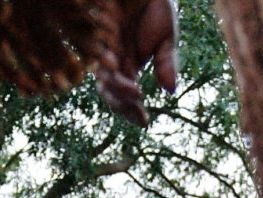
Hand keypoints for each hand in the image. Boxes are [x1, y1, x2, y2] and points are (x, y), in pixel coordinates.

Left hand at [97, 0, 178, 125]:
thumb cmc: (157, 8)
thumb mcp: (167, 37)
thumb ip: (165, 63)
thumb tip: (170, 91)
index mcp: (127, 68)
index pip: (124, 98)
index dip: (132, 112)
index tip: (144, 121)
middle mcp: (111, 61)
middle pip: (108, 92)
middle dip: (122, 102)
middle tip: (137, 101)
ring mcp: (100, 45)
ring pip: (101, 74)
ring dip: (116, 84)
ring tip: (134, 87)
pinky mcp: (92, 28)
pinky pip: (93, 50)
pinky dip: (105, 59)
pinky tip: (118, 61)